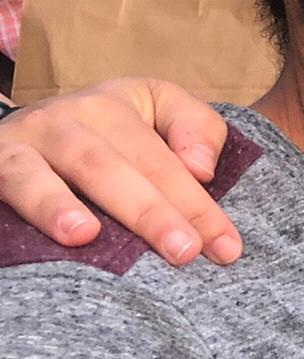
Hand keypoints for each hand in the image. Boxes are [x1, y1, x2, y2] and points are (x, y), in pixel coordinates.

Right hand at [0, 78, 239, 264]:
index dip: (197, 204)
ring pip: (37, 174)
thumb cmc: (108, 133)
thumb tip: (202, 168)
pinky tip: (43, 236)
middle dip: (150, 211)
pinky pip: (6, 186)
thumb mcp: (156, 112)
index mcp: (113, 106)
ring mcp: (20, 145)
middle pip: (109, 165)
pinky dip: (25, 208)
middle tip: (184, 251)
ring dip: (58, 204)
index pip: (161, 159)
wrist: (22, 131)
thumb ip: (195, 129)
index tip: (226, 248)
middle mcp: (63, 120)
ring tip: (86, 236)